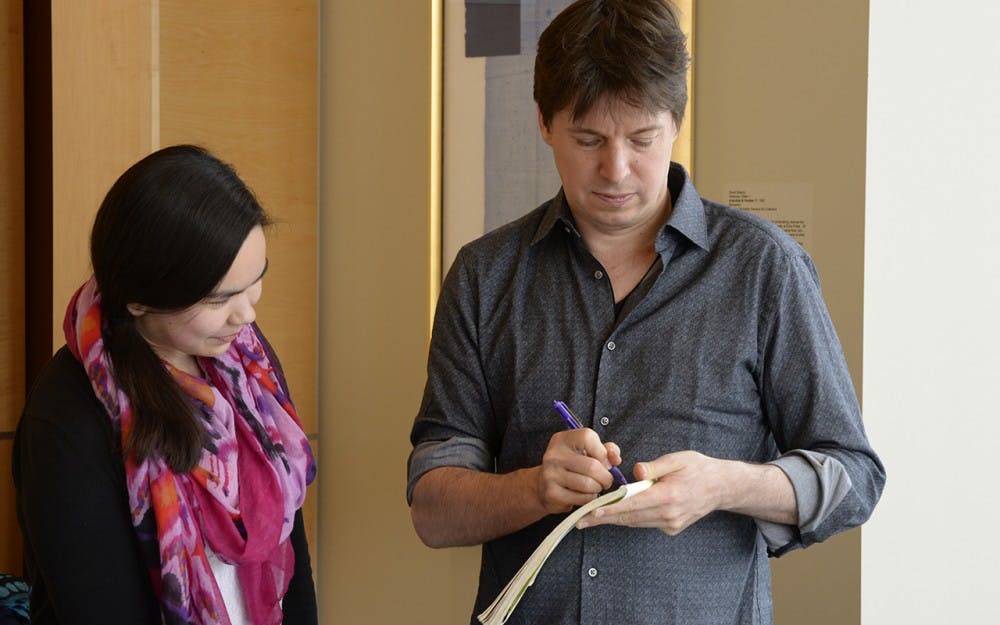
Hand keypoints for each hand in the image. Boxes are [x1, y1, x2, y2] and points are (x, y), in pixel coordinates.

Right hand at [535, 429, 622, 513]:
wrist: (543, 486)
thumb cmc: (571, 467)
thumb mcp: (586, 452)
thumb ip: (606, 450)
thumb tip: (615, 459)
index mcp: (562, 440)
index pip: (588, 437)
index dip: (602, 451)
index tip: (603, 460)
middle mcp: (554, 455)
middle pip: (592, 466)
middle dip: (606, 477)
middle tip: (605, 481)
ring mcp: (551, 474)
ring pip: (589, 484)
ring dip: (598, 489)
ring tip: (595, 487)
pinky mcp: (552, 494)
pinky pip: (583, 499)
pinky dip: (590, 499)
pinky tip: (585, 495)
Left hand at [578, 450, 729, 534]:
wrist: (722, 487)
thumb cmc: (698, 469)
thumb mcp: (677, 459)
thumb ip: (654, 467)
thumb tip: (635, 473)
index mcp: (668, 495)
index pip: (632, 504)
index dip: (610, 510)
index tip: (592, 512)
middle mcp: (668, 514)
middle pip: (629, 518)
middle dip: (604, 519)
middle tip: (582, 520)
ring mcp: (671, 523)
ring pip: (636, 522)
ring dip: (615, 519)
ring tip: (593, 517)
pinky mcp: (672, 528)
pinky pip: (646, 523)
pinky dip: (633, 517)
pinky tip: (623, 511)